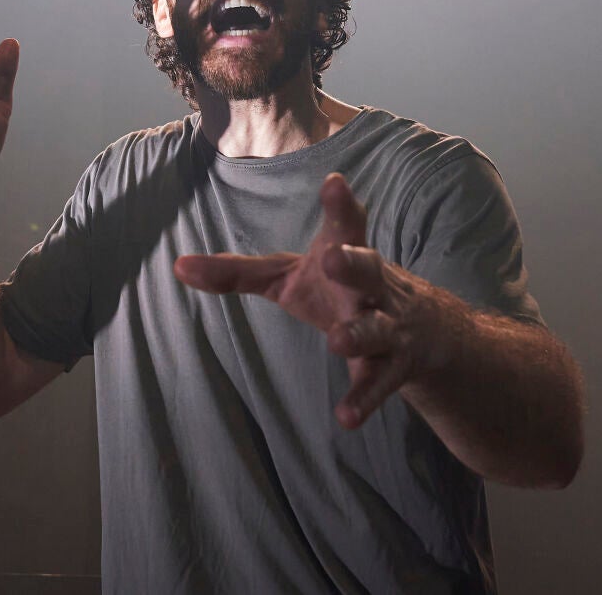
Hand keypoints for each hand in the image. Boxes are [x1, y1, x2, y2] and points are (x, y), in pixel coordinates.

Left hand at [173, 173, 450, 429]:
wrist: (423, 329)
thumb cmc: (339, 289)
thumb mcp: (290, 276)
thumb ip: (239, 273)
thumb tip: (178, 267)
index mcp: (347, 253)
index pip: (347, 224)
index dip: (341, 205)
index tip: (334, 184)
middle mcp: (371, 286)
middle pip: (367, 269)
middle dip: (352, 262)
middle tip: (331, 257)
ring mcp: (387, 326)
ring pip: (377, 329)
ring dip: (359, 334)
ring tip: (337, 342)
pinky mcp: (392, 367)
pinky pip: (377, 383)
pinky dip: (363, 400)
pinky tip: (345, 418)